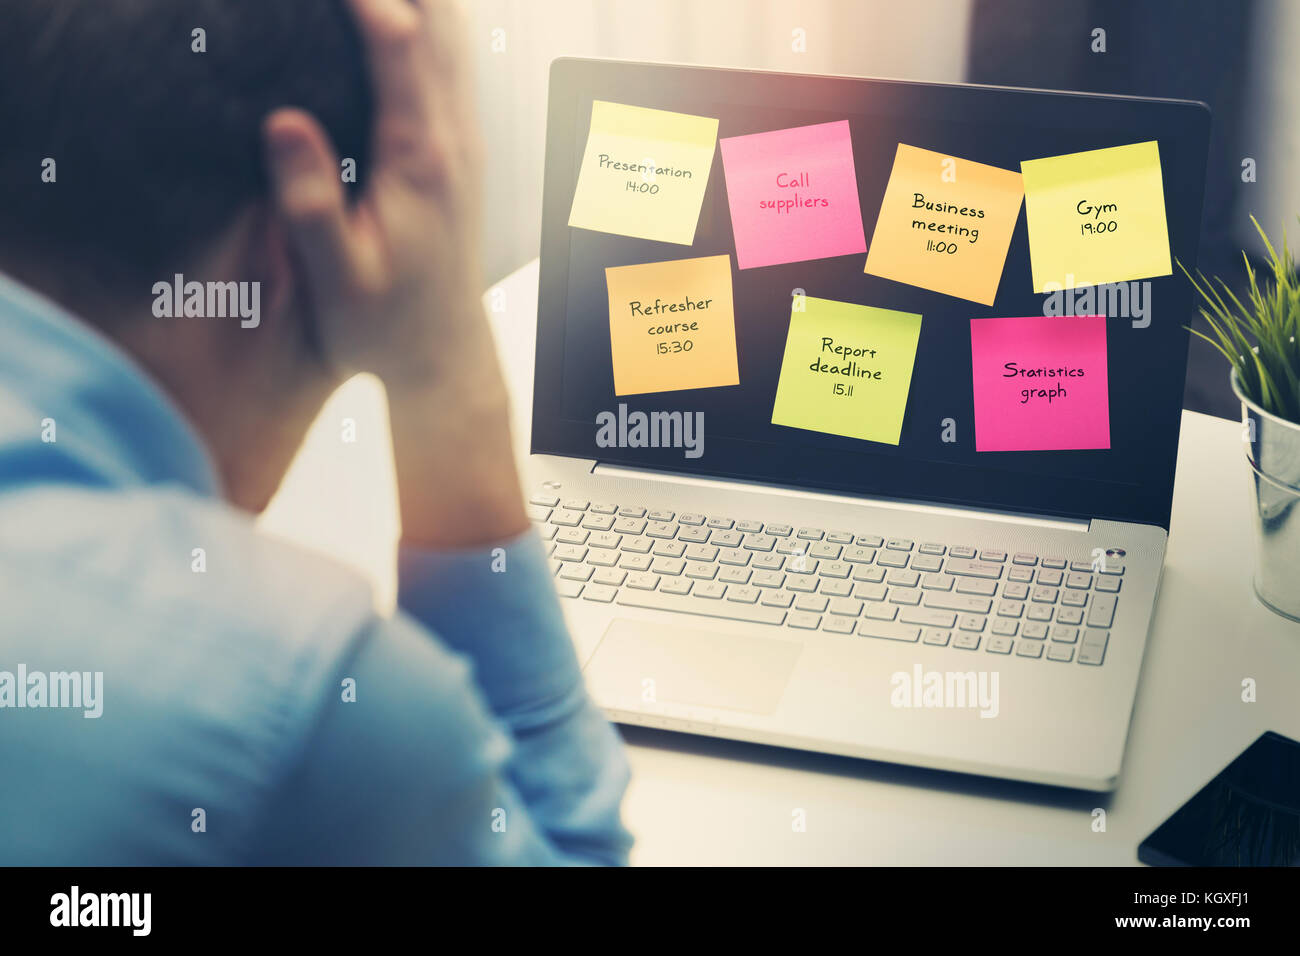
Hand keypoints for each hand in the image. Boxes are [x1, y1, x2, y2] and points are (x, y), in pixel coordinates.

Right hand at [264, 0, 526, 547]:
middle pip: (439, 27)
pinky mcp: (458, 151)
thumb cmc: (385, 325)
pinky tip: (401, 11)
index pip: (401, 48)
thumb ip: (311, 202)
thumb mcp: (337, 277)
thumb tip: (284, 121)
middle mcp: (453, 141)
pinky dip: (427, 24)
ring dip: (421, 0)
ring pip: (452, 40)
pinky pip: (450, 65)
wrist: (442, 356)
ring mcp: (463, 143)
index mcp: (420, 161)